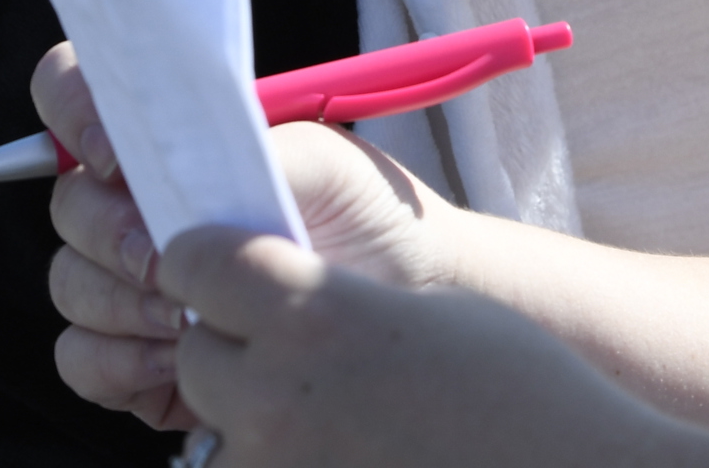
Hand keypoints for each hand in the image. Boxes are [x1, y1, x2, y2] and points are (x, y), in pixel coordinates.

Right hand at [31, 42, 454, 424]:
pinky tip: (180, 355)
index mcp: (169, 141)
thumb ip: (247, 146)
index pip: (76, 94)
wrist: (405, 296)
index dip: (73, 111)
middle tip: (164, 258)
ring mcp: (126, 282)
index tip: (116, 153)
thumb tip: (181, 171)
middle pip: (71, 204)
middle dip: (111, 231)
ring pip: (69, 282)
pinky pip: (81, 358)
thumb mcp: (322, 158)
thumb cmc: (364, 211)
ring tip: (191, 315)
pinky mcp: (129, 356)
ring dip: (122, 301)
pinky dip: (120, 359)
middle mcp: (135, 206)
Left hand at [159, 226, 708, 467]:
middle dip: (228, 343)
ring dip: (250, 415)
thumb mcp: (422, 310)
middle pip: (195, 353)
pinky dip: (278, 460)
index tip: (223, 266)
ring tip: (328, 411)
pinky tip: (342, 448)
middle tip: (288, 347)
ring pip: (215, 427)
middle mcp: (277, 394)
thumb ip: (330, 299)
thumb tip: (272, 300)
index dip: (207, 260)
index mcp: (315, 313)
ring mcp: (278, 466)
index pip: (192, 263)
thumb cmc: (516, 384)